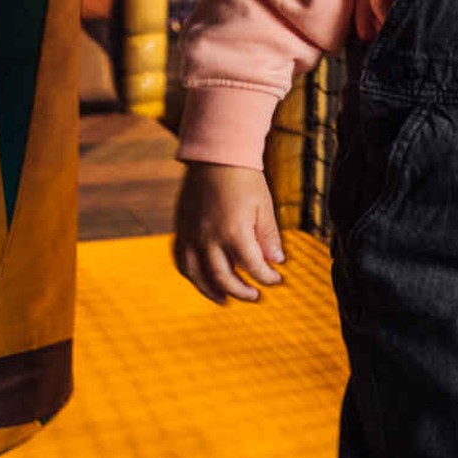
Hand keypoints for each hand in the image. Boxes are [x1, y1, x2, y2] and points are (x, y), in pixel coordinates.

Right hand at [173, 161, 285, 304]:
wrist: (215, 157)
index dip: (266, 278)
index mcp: (234, 232)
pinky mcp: (181, 229)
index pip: (253, 266)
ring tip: (225, 299)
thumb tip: (276, 261)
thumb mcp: (263, 206)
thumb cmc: (244, 179)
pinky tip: (202, 279)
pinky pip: (181, 260)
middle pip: (223, 277)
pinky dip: (191, 274)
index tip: (276, 280)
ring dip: (211, 291)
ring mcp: (191, 235)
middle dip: (241, 291)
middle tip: (255, 296)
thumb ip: (268, 236)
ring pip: (197, 274)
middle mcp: (209, 238)